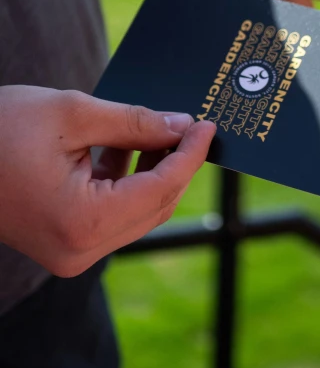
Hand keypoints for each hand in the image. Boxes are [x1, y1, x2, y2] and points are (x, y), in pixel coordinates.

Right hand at [0, 86, 214, 276]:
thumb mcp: (69, 114)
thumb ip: (133, 122)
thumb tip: (180, 125)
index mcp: (82, 221)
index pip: (160, 189)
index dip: (190, 155)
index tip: (209, 126)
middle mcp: (79, 250)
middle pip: (154, 207)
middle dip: (177, 165)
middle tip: (191, 127)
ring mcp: (70, 253)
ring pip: (136, 214)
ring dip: (151, 173)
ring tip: (157, 130)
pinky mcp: (63, 244)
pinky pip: (112, 216)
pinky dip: (125, 184)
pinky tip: (124, 147)